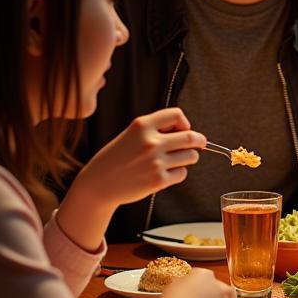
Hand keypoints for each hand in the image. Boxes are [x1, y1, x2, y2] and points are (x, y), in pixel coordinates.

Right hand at [77, 108, 204, 208]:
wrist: (98, 184)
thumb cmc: (116, 158)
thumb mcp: (131, 134)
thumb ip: (155, 129)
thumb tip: (186, 129)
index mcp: (142, 125)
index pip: (176, 114)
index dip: (184, 122)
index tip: (184, 129)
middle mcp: (151, 142)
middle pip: (191, 137)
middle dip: (199, 141)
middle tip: (200, 144)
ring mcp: (156, 161)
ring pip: (191, 156)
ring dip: (189, 158)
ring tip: (176, 160)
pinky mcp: (158, 180)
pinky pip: (182, 173)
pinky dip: (178, 173)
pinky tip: (166, 174)